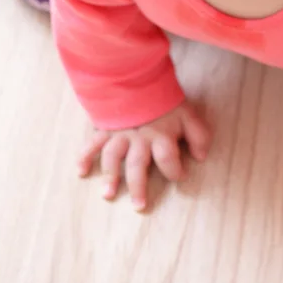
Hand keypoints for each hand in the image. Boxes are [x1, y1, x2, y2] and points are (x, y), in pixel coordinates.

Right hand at [77, 101, 211, 211]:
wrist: (139, 77)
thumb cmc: (165, 100)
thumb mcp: (189, 114)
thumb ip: (199, 136)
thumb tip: (201, 157)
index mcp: (161, 135)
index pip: (169, 159)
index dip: (175, 171)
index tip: (179, 177)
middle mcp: (139, 138)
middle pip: (138, 165)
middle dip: (138, 186)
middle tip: (139, 206)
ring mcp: (120, 134)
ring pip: (113, 157)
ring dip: (110, 176)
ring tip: (108, 195)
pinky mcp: (106, 128)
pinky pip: (92, 143)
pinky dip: (84, 156)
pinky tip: (81, 172)